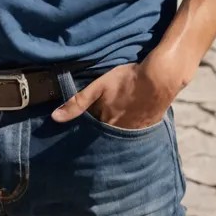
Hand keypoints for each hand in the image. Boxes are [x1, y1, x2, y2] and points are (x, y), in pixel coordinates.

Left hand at [50, 60, 180, 129]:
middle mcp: (119, 131)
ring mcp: (135, 130)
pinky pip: (135, 133)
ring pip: (119, 136)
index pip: (90, 132)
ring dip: (114, 133)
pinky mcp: (147, 126)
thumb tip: (55, 118)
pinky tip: (129, 122)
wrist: (160, 79)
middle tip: (92, 133)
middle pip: (105, 136)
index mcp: (105, 122)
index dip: (84, 129)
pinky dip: (129, 130)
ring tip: (111, 127)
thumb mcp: (98, 86)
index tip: (76, 132)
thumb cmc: (127, 79)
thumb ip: (77, 102)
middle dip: (98, 136)